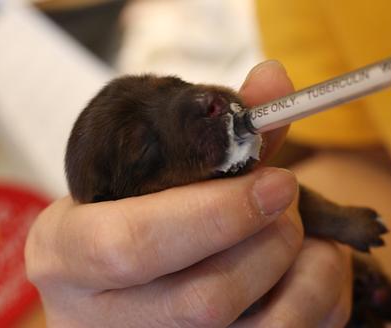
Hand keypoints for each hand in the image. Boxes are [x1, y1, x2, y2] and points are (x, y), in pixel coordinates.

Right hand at [26, 61, 351, 326]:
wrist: (118, 280)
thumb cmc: (131, 211)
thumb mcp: (147, 171)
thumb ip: (217, 132)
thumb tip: (275, 80)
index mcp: (69, 253)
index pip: (133, 245)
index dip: (216, 215)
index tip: (277, 182)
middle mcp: (104, 317)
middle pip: (205, 299)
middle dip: (269, 241)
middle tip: (288, 199)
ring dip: (306, 275)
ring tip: (307, 234)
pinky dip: (321, 302)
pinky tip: (314, 267)